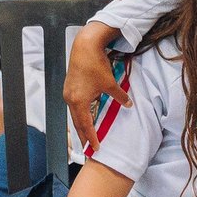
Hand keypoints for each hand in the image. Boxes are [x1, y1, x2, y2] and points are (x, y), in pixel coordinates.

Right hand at [65, 22, 128, 152]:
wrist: (84, 47)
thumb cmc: (95, 65)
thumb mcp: (110, 84)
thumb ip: (119, 97)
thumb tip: (128, 105)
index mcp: (78, 101)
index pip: (85, 125)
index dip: (91, 137)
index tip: (95, 149)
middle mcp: (70, 99)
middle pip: (77, 123)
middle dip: (84, 136)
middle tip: (89, 149)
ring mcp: (68, 93)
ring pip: (75, 115)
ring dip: (81, 126)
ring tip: (87, 136)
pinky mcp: (69, 88)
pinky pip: (75, 107)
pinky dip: (80, 115)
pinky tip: (86, 119)